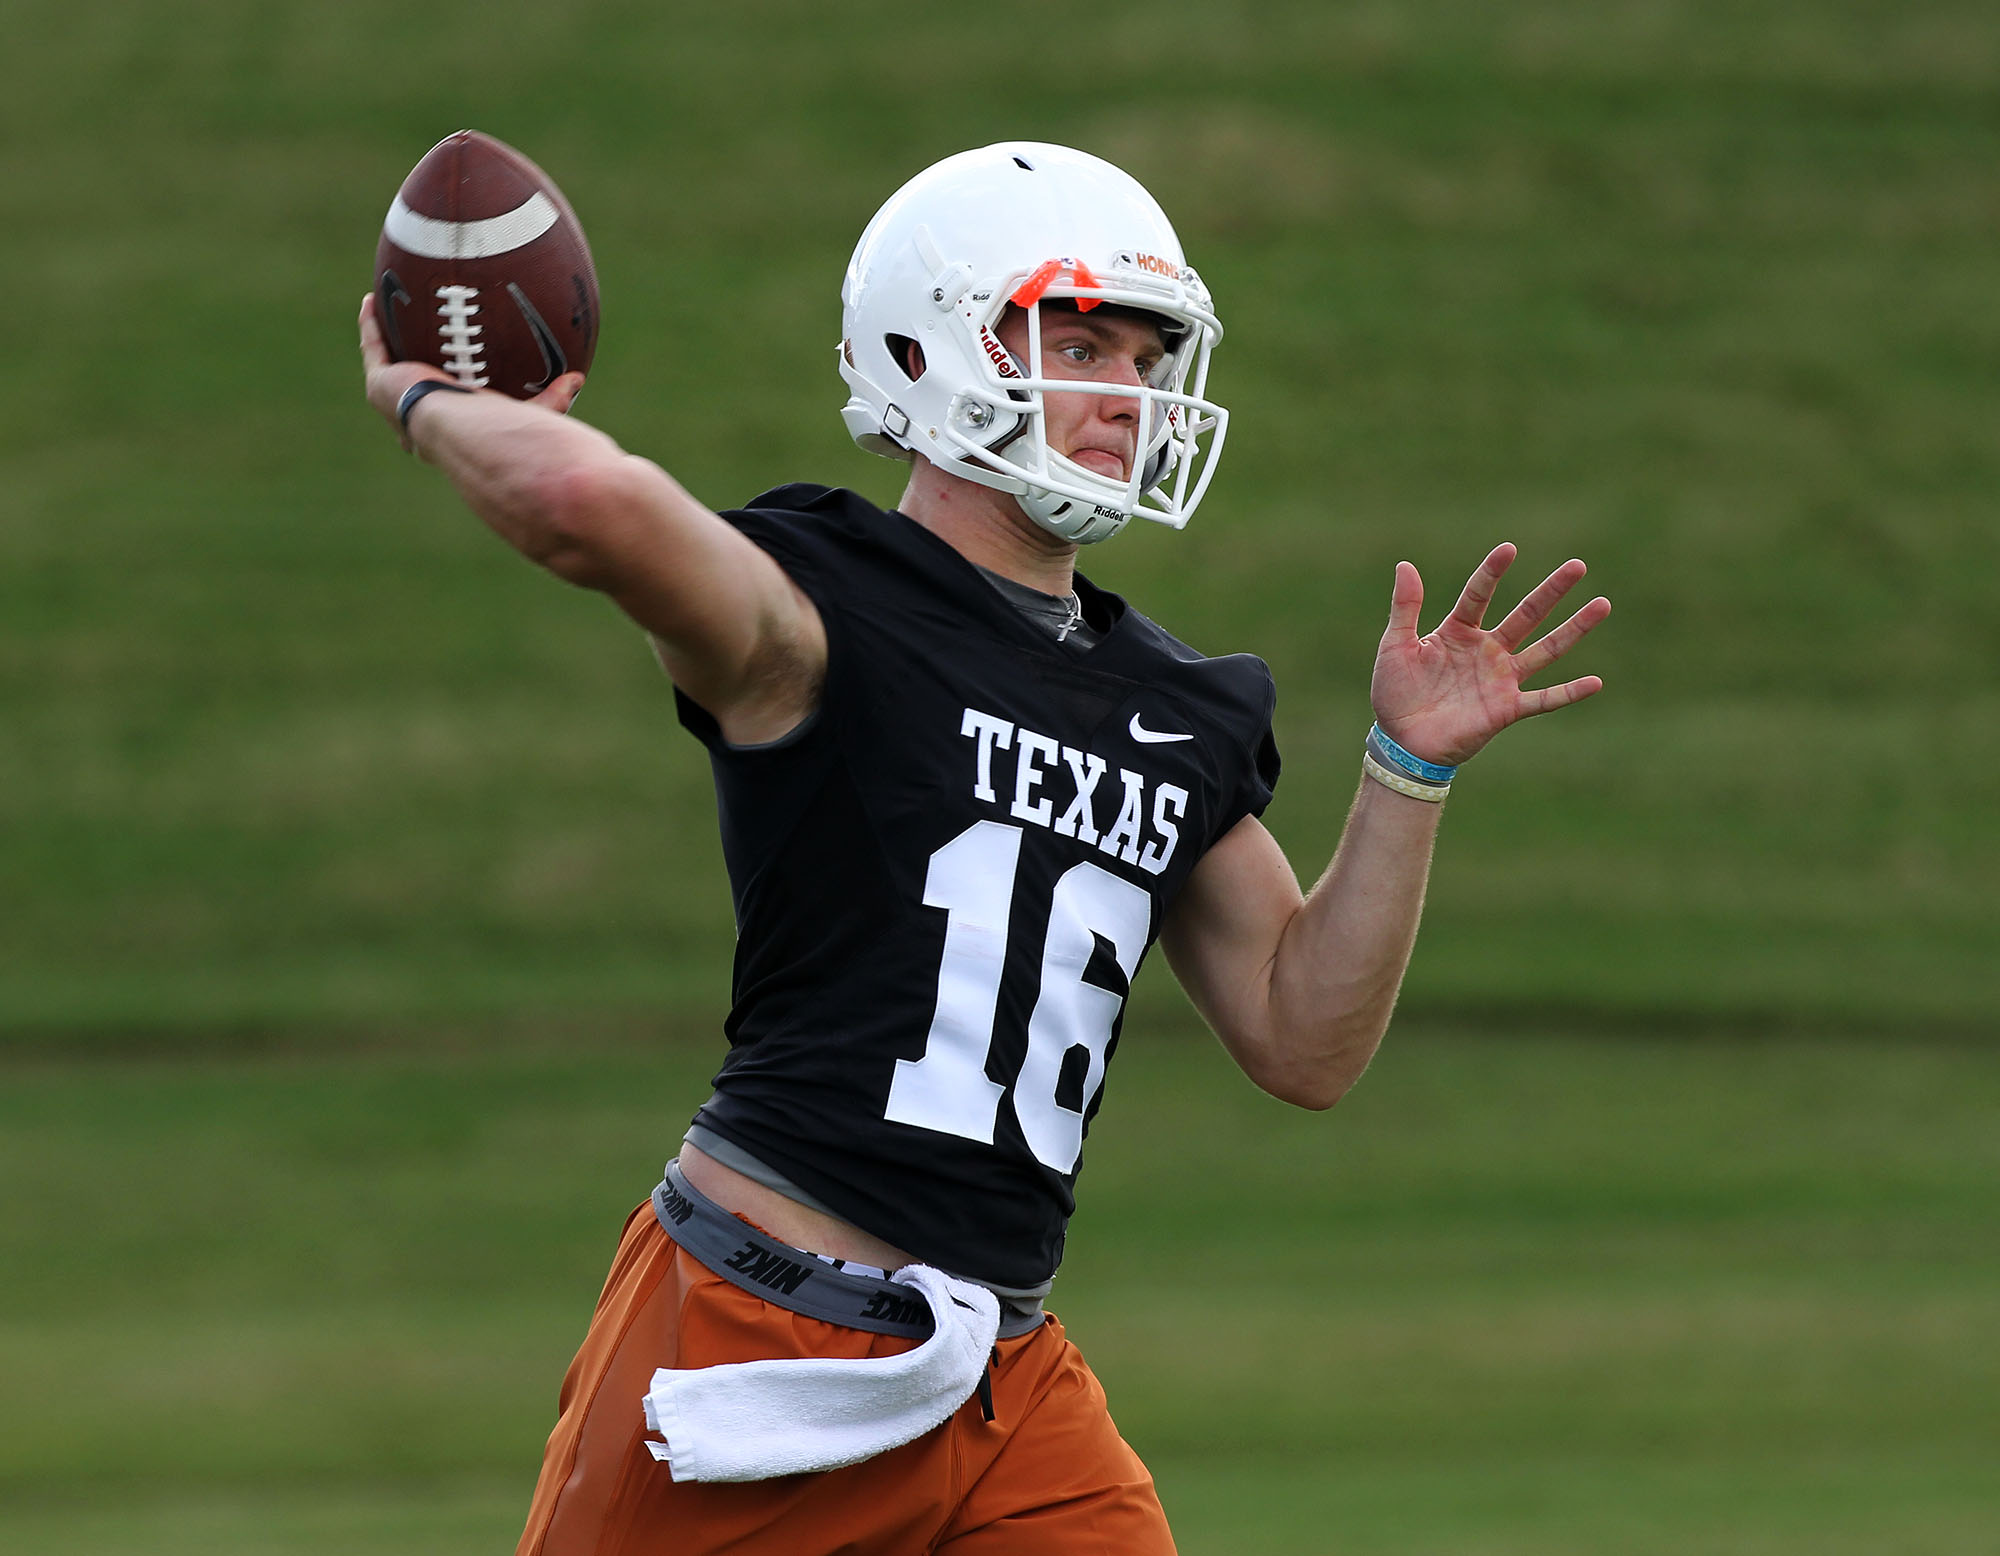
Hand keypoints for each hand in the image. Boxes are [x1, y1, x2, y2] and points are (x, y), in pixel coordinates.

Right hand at [357, 294, 583, 448]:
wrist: (471, 434)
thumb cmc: (507, 435)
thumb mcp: (534, 414)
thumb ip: (553, 399)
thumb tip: (579, 379)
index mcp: (454, 436)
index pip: (448, 421)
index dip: (446, 405)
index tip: (451, 384)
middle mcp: (421, 424)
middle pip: (413, 394)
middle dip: (412, 371)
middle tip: (418, 345)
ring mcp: (397, 405)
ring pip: (389, 367)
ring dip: (388, 342)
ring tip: (388, 314)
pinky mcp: (382, 385)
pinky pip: (374, 347)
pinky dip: (372, 324)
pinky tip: (372, 301)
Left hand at [1370, 544, 1609, 766]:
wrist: (1400, 742)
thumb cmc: (1395, 693)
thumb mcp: (1396, 645)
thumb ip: (1405, 607)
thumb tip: (1405, 564)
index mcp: (1458, 632)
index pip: (1479, 595)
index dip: (1492, 573)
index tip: (1509, 549)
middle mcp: (1487, 651)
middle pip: (1525, 615)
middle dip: (1551, 591)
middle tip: (1578, 565)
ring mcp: (1500, 679)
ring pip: (1545, 649)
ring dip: (1574, 629)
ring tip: (1603, 604)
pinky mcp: (1506, 709)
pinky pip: (1544, 699)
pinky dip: (1569, 692)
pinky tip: (1595, 682)